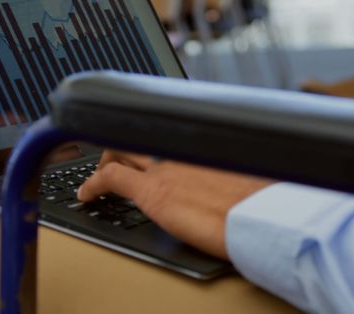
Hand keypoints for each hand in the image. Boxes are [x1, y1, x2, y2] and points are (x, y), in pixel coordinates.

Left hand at [77, 151, 272, 258]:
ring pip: (124, 151)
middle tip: (115, 163)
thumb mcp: (256, 184)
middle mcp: (185, 153)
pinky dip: (93, 184)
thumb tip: (248, 194)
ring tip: (97, 179)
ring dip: (107, 163)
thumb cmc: (267, 207)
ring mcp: (167, 169)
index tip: (153, 157)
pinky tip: (86, 195)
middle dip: (124, 147)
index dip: (156, 147)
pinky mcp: (153, 192)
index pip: (173, 141)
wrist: (264, 216)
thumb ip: (242, 183)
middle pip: (145, 137)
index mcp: (208, 152)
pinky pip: (112, 179)